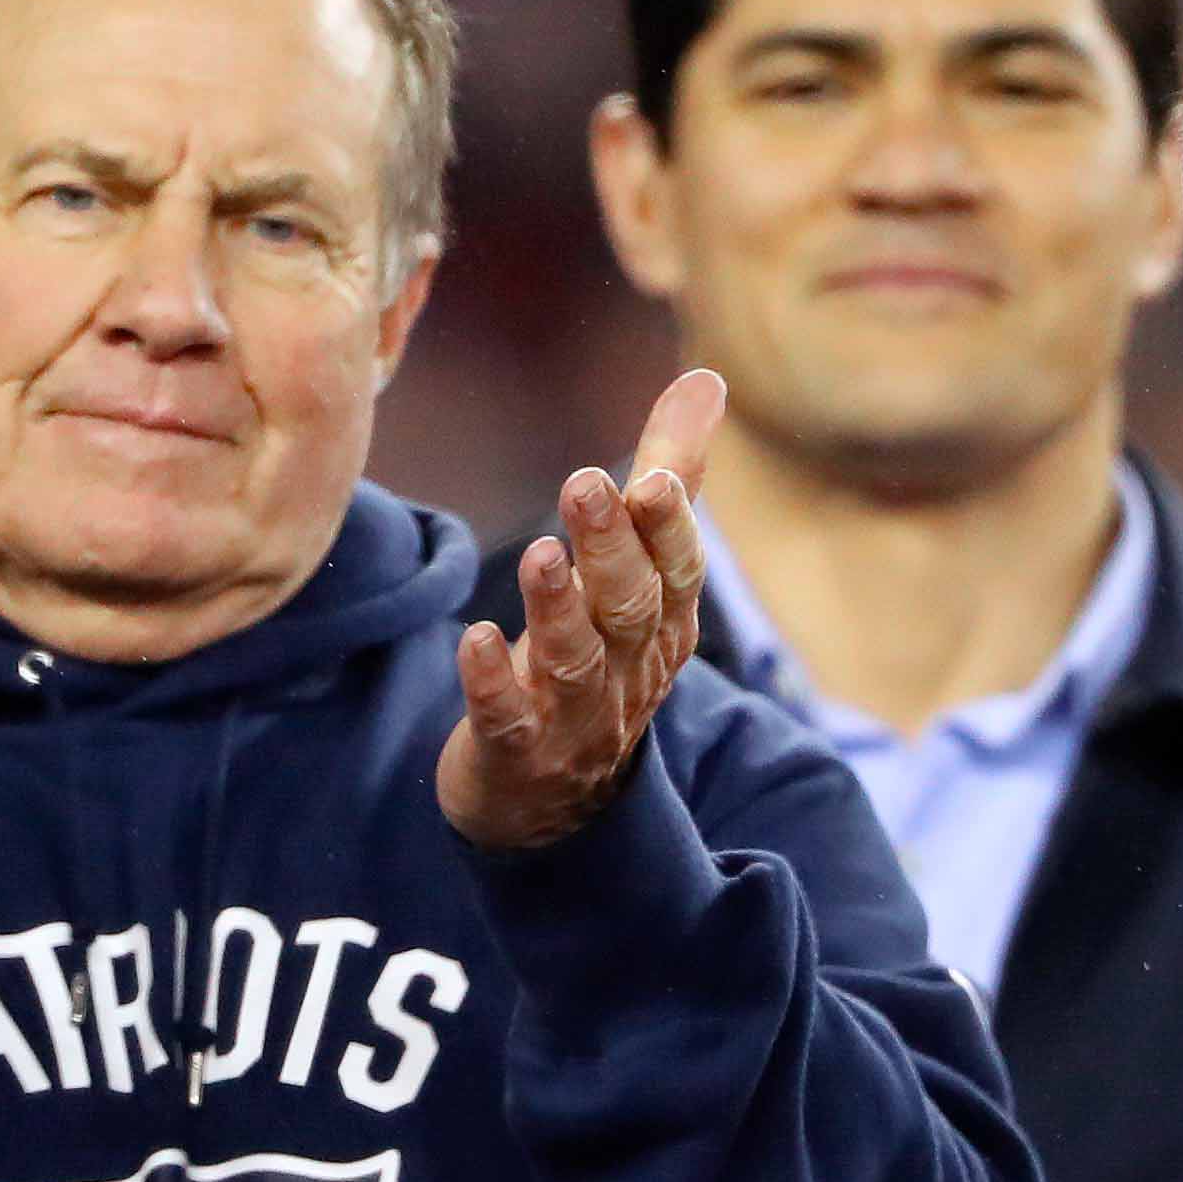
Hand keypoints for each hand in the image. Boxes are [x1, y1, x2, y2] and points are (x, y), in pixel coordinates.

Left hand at [441, 372, 722, 852]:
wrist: (550, 802)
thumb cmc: (600, 659)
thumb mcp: (640, 573)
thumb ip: (670, 475)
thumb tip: (706, 379)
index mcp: (663, 623)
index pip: (677, 572)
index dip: (668, 530)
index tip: (653, 478)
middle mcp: (628, 670)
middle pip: (631, 608)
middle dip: (613, 549)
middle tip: (585, 485)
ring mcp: (574, 716)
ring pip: (576, 660)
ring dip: (558, 607)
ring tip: (539, 554)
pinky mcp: (514, 750)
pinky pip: (508, 719)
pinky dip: (494, 683)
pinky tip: (475, 640)